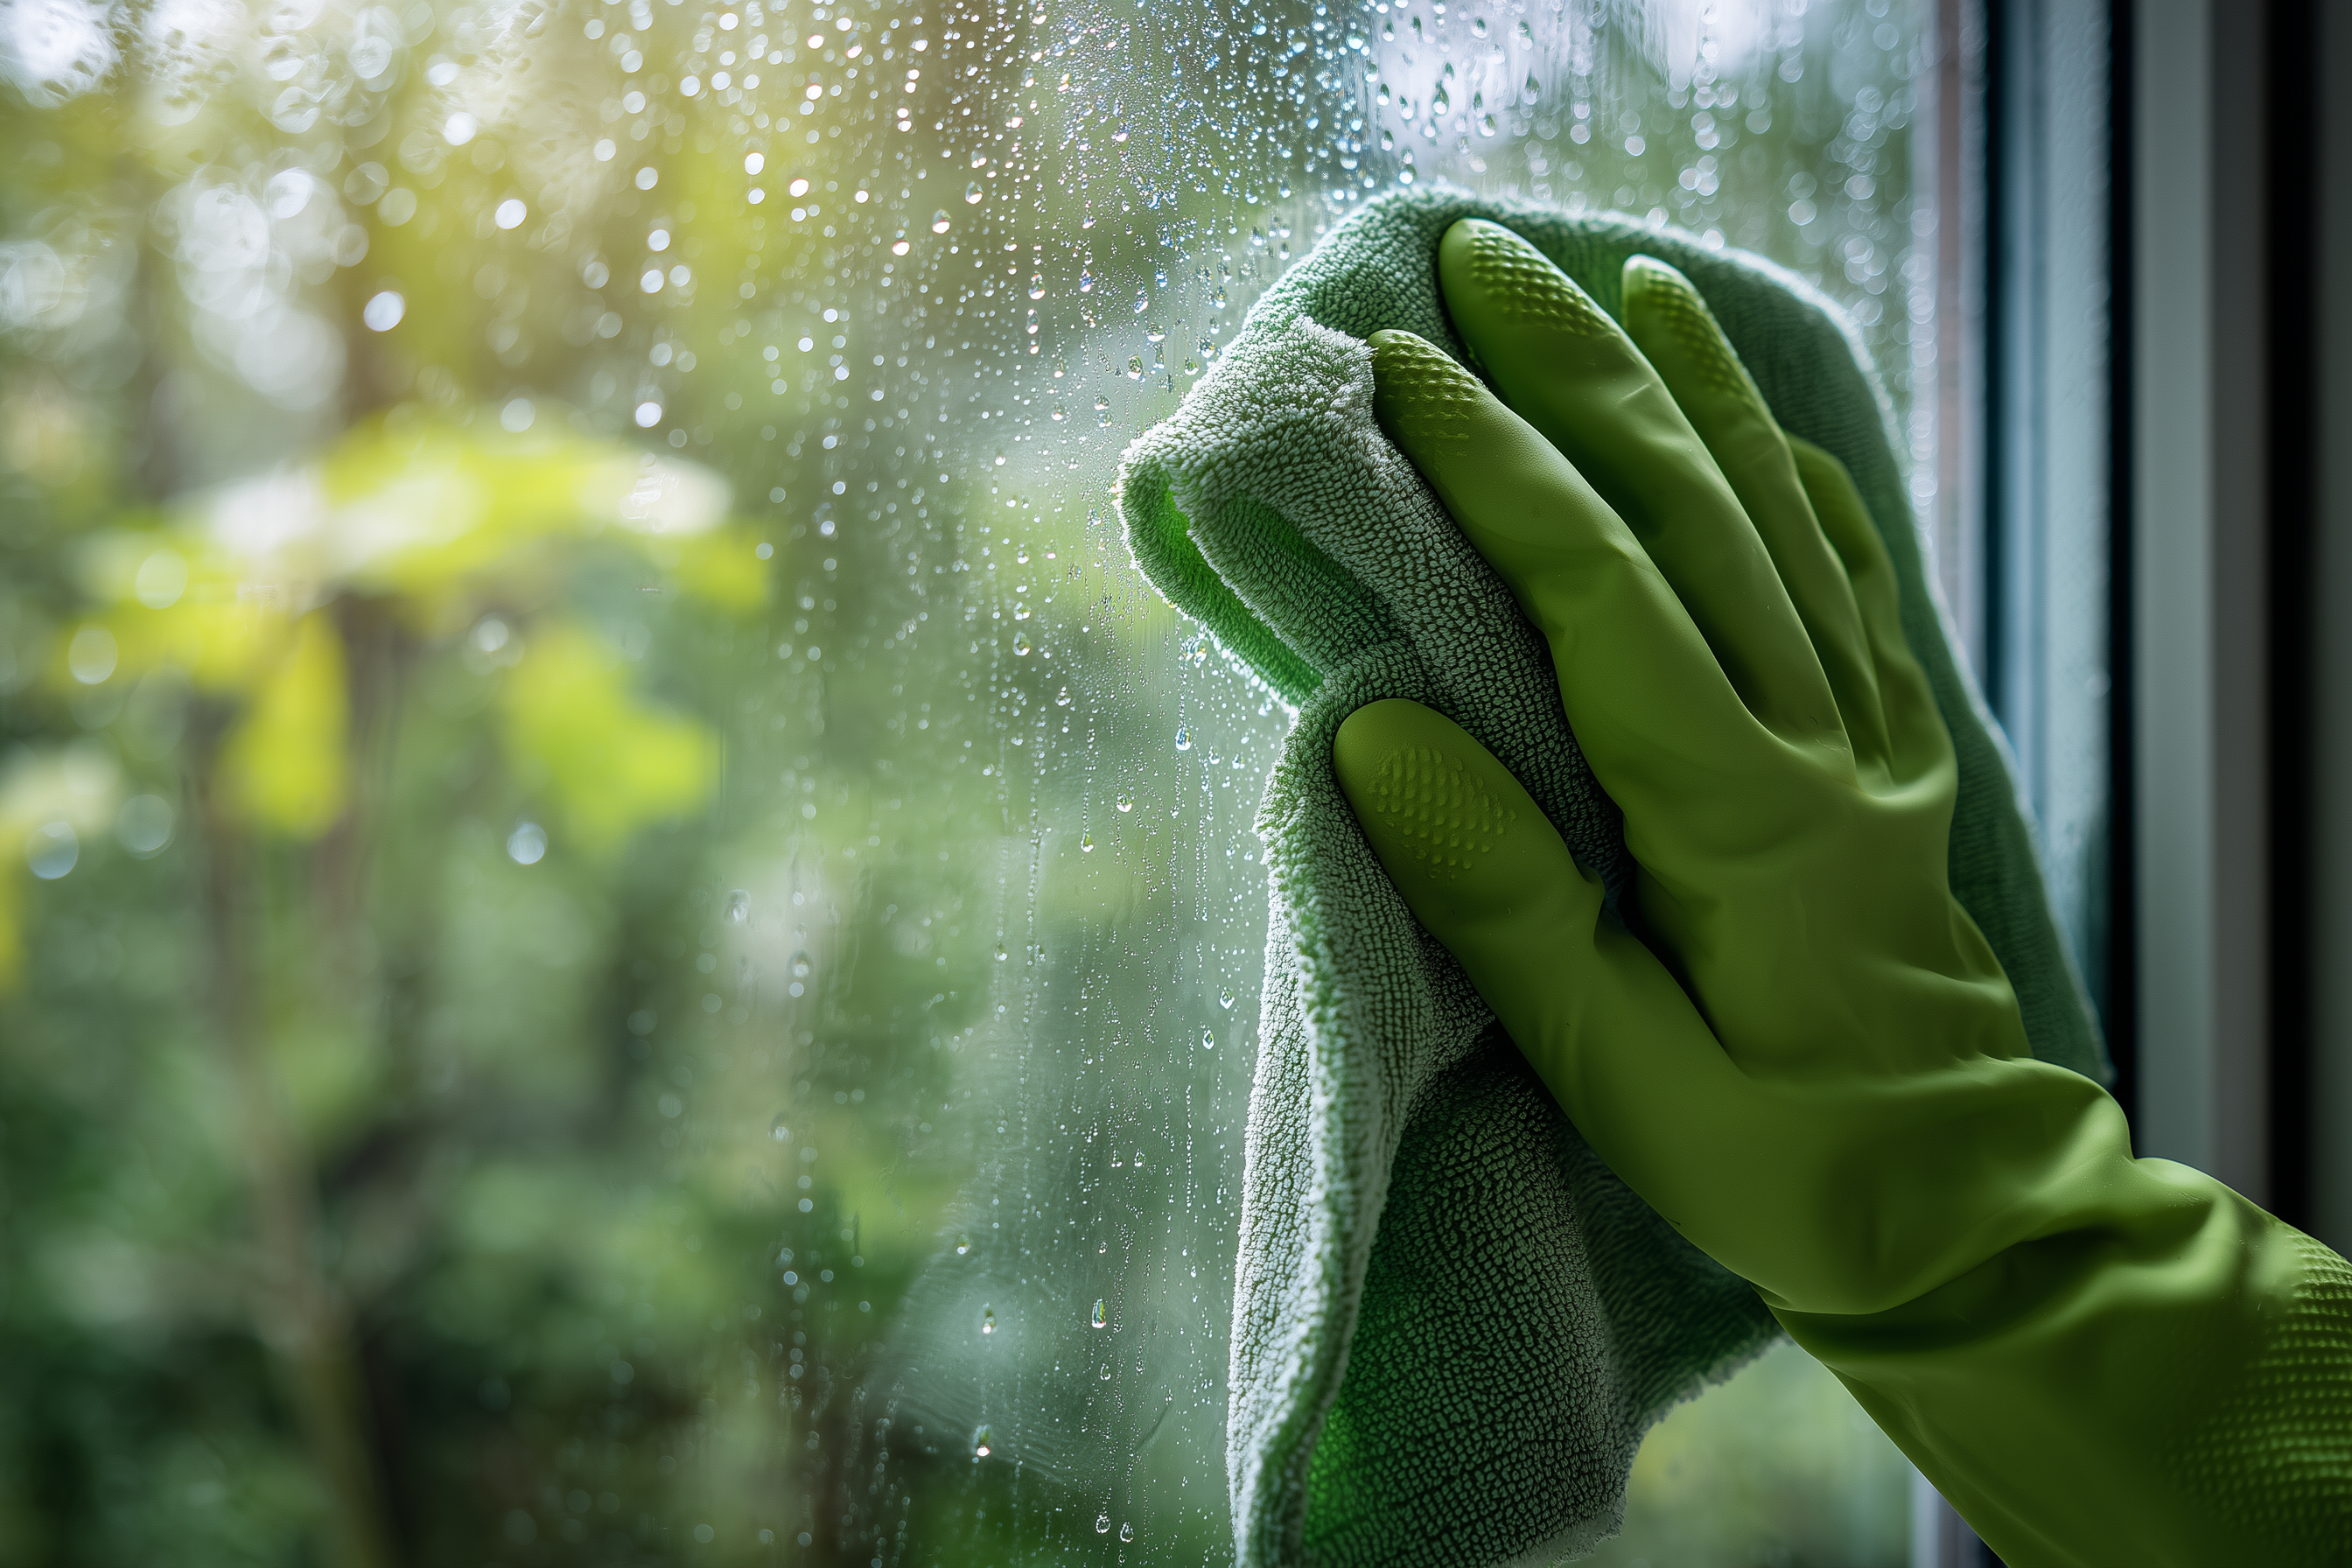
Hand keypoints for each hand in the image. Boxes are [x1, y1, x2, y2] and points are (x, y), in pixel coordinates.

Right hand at [1336, 220, 2124, 1316]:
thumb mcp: (1614, 1074)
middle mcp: (1818, 747)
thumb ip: (1503, 901)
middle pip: (1695, 516)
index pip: (1606, 593)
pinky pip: (1857, 592)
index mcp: (1738, 819)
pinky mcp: (1895, 765)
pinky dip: (1803, 491)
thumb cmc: (1770, 1168)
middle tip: (1481, 265)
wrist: (1964, 1218)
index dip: (1501, 467)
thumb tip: (1375, 733)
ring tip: (1625, 286)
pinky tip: (1764, 433)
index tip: (1403, 366)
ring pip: (1781, 527)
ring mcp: (1872, 744)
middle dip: (1578, 377)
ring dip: (1694, 396)